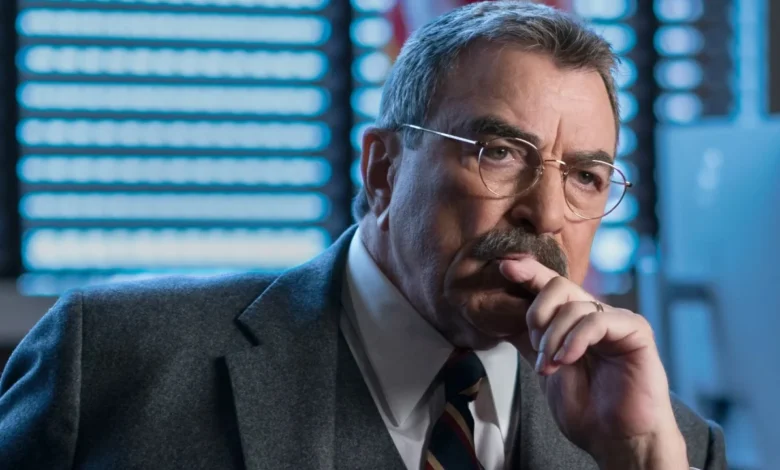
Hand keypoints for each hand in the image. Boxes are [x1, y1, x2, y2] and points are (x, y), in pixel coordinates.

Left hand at [500, 258, 687, 468]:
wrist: (616, 441)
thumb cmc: (586, 410)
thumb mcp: (545, 369)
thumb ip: (528, 341)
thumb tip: (500, 315)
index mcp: (574, 322)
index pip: (549, 287)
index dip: (528, 273)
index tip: (504, 265)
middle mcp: (595, 315)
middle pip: (558, 285)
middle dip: (537, 313)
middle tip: (535, 347)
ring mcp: (616, 321)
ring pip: (574, 304)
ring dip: (553, 337)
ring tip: (550, 366)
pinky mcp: (635, 331)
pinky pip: (597, 320)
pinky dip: (575, 339)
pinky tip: (566, 359)